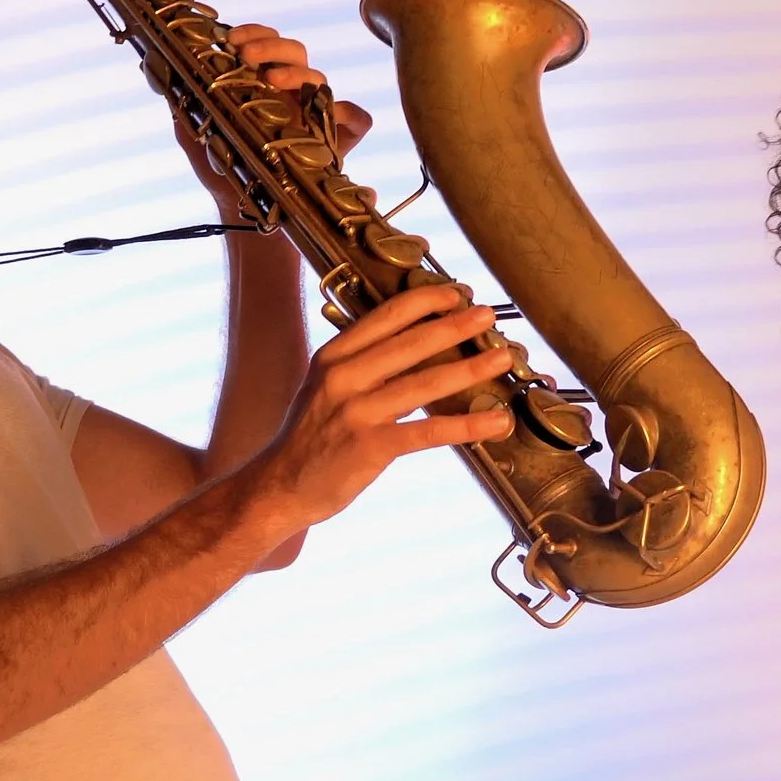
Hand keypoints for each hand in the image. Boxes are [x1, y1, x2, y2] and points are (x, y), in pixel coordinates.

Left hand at [172, 23, 375, 211]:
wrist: (245, 211)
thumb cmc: (224, 167)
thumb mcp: (195, 130)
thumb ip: (181, 99)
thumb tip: (151, 68)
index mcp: (261, 84)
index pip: (265, 44)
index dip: (253, 34)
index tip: (232, 41)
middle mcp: (290, 93)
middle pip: (295, 51)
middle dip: (272, 46)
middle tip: (247, 56)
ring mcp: (315, 115)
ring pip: (320, 78)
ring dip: (298, 73)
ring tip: (274, 82)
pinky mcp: (337, 142)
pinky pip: (358, 120)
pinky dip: (353, 115)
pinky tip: (334, 118)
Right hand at [238, 285, 514, 530]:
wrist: (279, 487)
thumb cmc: (310, 436)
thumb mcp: (325, 386)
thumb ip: (362, 363)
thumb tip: (414, 343)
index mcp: (334, 356)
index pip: (386, 316)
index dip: (426, 300)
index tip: (456, 293)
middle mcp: (344, 377)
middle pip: (411, 343)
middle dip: (455, 326)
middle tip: (488, 314)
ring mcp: (357, 412)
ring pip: (426, 382)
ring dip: (471, 368)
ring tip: (502, 357)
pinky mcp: (371, 447)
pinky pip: (429, 431)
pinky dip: (467, 425)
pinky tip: (496, 422)